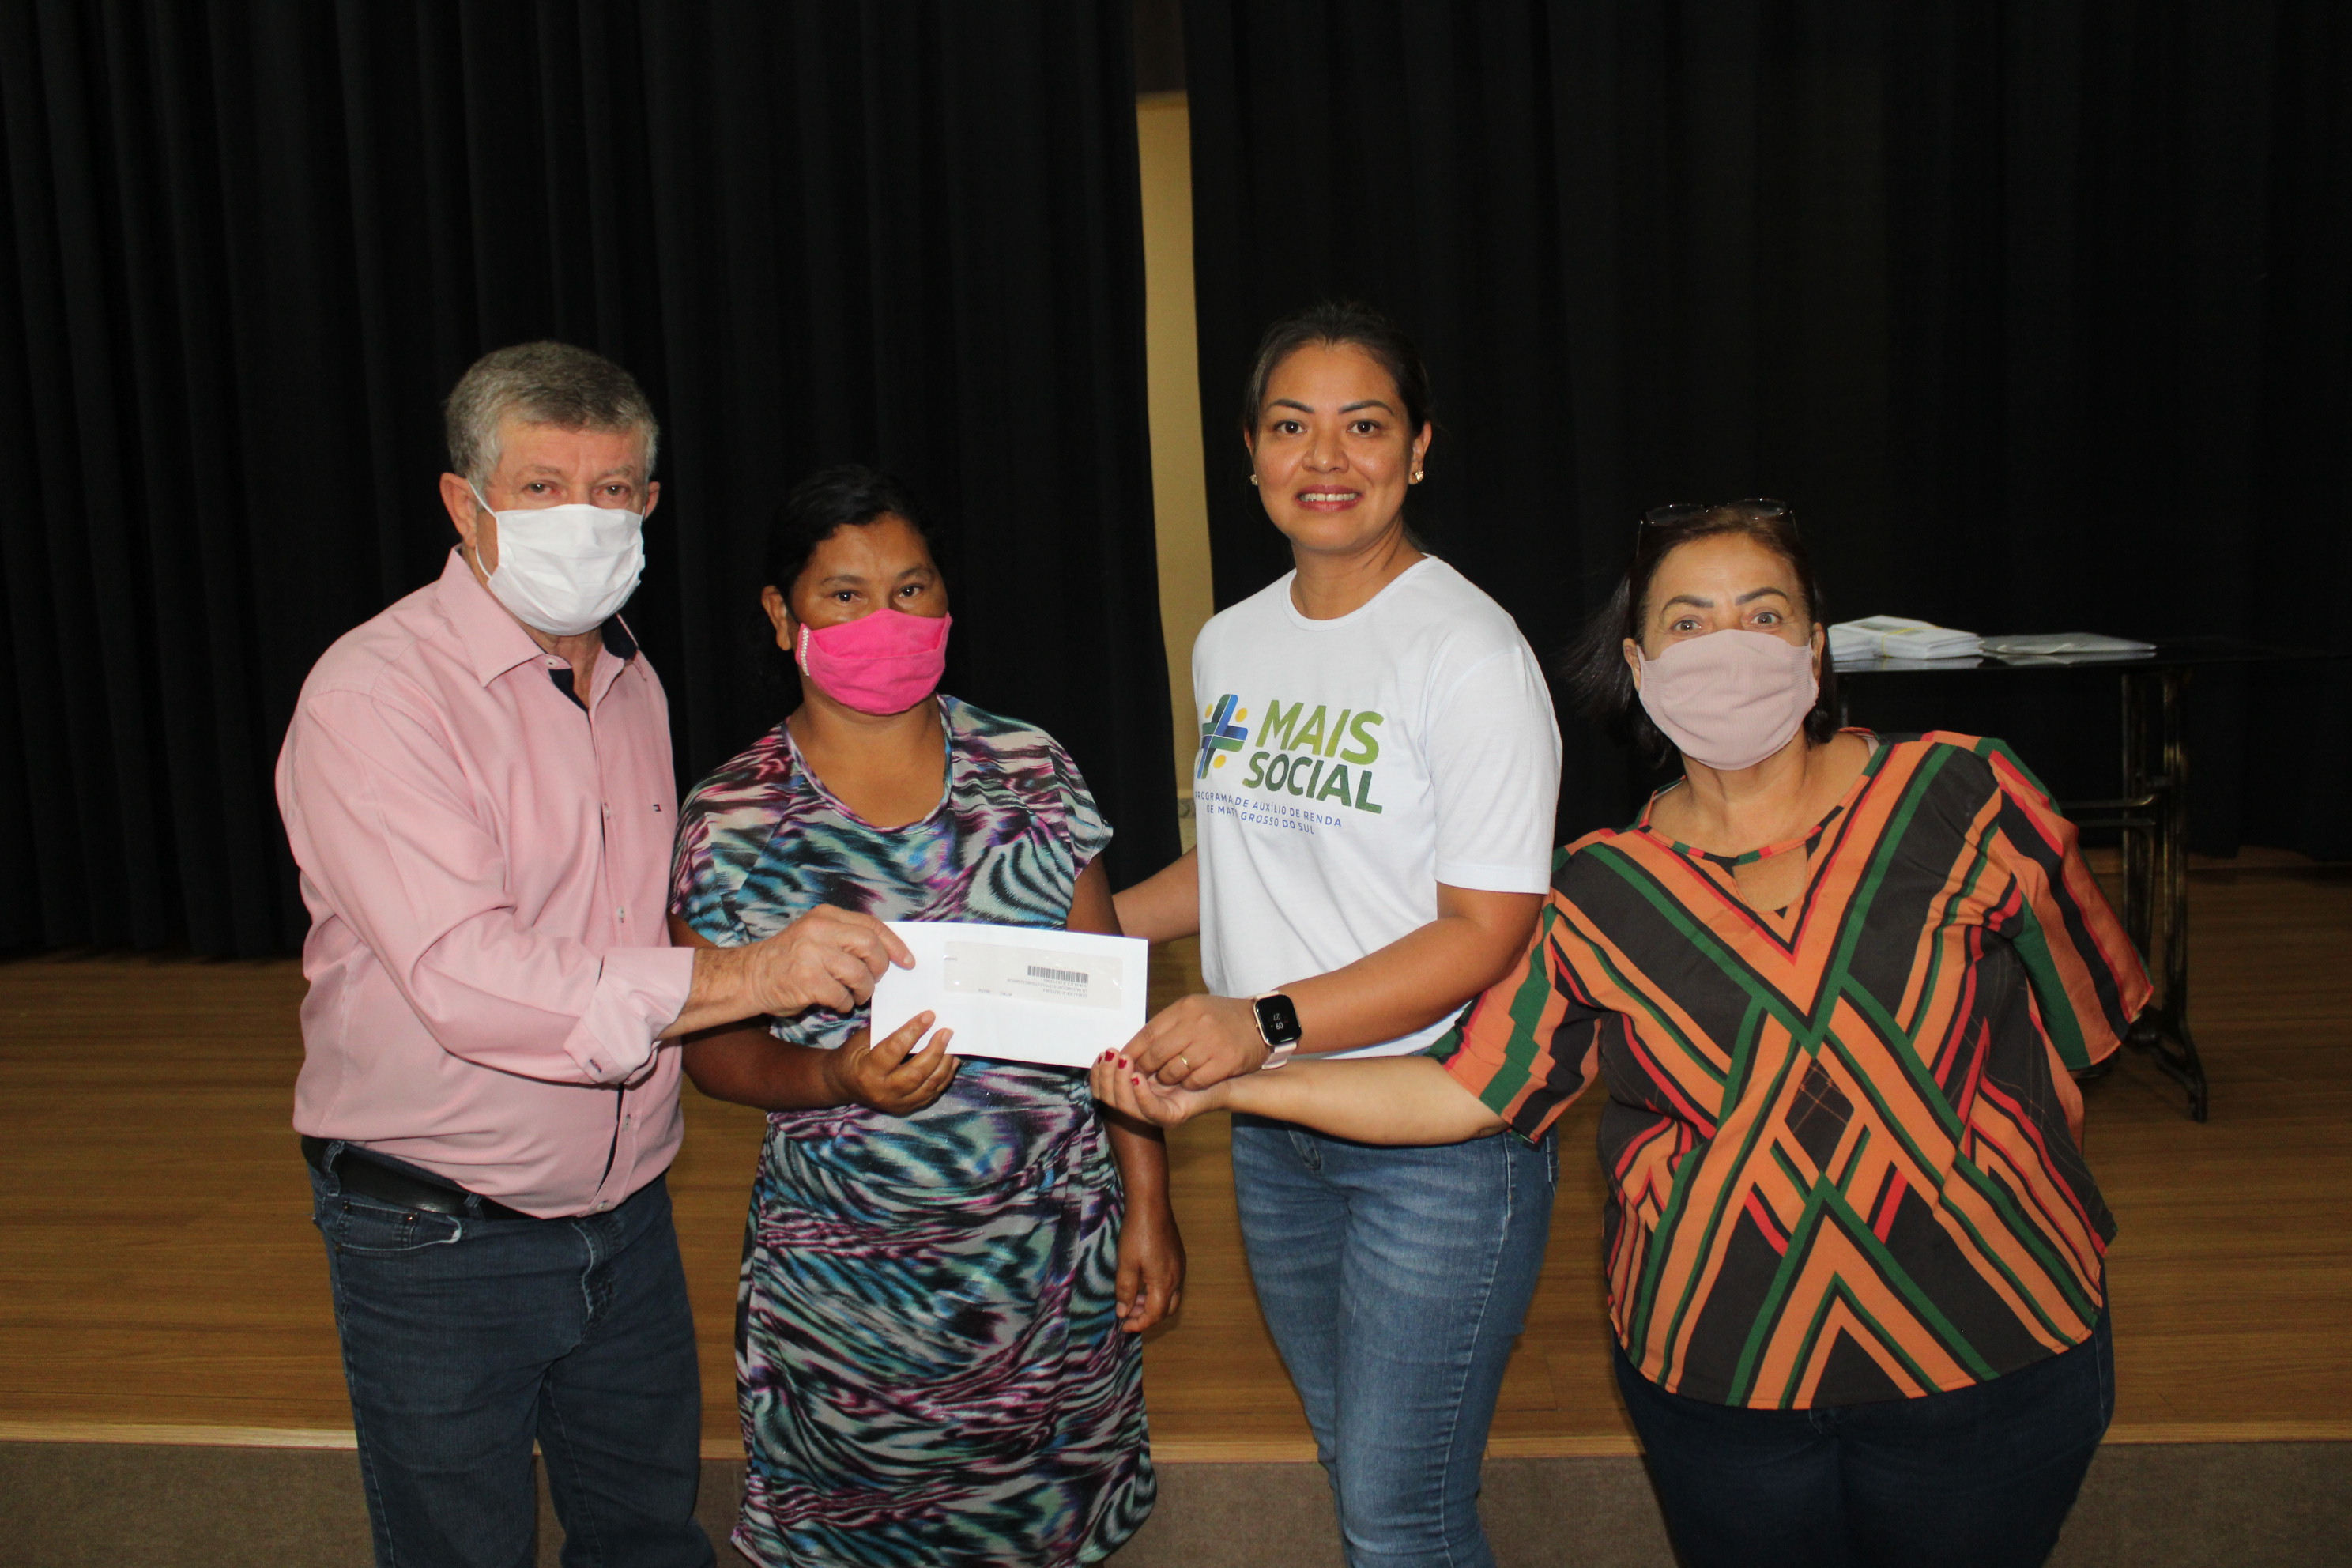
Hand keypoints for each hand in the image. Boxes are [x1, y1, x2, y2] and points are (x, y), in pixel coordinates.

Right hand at [744, 905, 914, 1015]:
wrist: (749, 977)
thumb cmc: (788, 960)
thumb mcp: (815, 935)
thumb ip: (845, 937)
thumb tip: (885, 954)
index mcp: (825, 916)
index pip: (871, 925)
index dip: (894, 944)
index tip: (906, 961)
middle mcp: (819, 930)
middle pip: (870, 945)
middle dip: (880, 967)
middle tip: (875, 980)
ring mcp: (812, 954)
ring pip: (859, 973)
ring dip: (864, 990)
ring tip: (856, 996)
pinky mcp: (807, 980)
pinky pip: (841, 996)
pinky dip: (844, 1003)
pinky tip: (836, 1003)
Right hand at [820, 1011, 957, 1114]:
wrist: (844, 1084)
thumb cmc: (853, 1056)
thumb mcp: (861, 1040)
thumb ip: (887, 1031)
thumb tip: (918, 1018)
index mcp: (868, 1071)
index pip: (895, 1049)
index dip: (914, 1031)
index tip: (929, 1015)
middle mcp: (883, 1091)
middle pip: (916, 1072)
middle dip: (935, 1050)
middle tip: (946, 1031)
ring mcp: (896, 1103)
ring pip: (928, 1085)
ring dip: (944, 1064)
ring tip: (952, 1045)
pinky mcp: (906, 1108)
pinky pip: (931, 1093)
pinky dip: (944, 1076)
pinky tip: (950, 1061)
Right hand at [1090, 1051, 1221, 1126]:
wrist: (1222, 1069)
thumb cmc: (1191, 1056)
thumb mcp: (1158, 1050)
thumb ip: (1137, 1052)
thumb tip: (1113, 1048)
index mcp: (1132, 1089)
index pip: (1103, 1087)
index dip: (1099, 1073)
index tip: (1103, 1053)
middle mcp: (1140, 1104)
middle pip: (1110, 1098)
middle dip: (1107, 1076)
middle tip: (1112, 1055)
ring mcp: (1155, 1113)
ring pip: (1125, 1106)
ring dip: (1120, 1082)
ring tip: (1125, 1061)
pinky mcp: (1171, 1116)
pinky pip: (1150, 1110)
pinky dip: (1140, 1094)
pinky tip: (1137, 1077)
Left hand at [1114, 1196, 1184, 1333]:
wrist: (1152, 1205)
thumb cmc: (1137, 1234)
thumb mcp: (1126, 1264)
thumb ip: (1125, 1291)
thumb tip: (1123, 1312)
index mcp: (1164, 1283)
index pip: (1155, 1315)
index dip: (1140, 1324)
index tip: (1125, 1326)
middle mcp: (1177, 1278)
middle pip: (1167, 1309)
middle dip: (1149, 1316)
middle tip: (1129, 1314)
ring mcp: (1180, 1267)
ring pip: (1171, 1296)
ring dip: (1154, 1303)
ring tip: (1133, 1299)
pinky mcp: (1179, 1257)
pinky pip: (1173, 1283)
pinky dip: (1159, 1291)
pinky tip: (1144, 1282)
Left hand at [1126, 993, 1268, 1089]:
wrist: (1261, 1022)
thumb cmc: (1221, 1017)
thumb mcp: (1194, 1009)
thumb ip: (1168, 1024)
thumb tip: (1136, 1045)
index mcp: (1185, 1008)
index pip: (1149, 1032)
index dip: (1132, 1050)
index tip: (1121, 1061)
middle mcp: (1197, 1024)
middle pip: (1157, 1053)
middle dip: (1144, 1068)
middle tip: (1138, 1075)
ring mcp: (1212, 1043)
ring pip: (1174, 1070)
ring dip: (1166, 1078)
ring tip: (1166, 1080)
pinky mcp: (1226, 1062)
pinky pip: (1196, 1080)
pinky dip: (1188, 1084)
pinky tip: (1189, 1083)